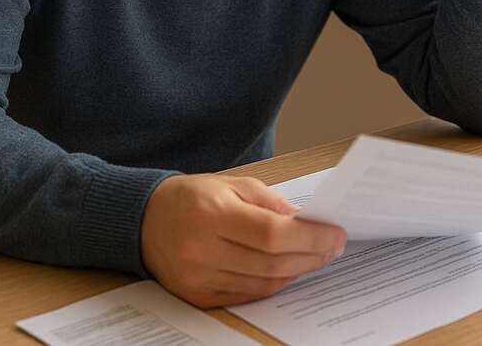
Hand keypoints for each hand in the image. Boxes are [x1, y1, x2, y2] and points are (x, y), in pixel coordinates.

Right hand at [140, 174, 346, 308]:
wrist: (144, 220)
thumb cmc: (193, 197)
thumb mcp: (233, 185)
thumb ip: (271, 203)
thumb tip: (307, 222)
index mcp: (211, 215)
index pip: (272, 234)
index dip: (310, 237)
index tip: (336, 234)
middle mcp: (202, 251)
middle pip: (271, 263)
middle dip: (311, 256)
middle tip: (333, 247)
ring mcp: (198, 278)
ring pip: (263, 283)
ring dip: (296, 271)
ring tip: (316, 257)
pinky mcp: (197, 296)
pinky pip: (246, 295)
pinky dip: (273, 283)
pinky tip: (288, 270)